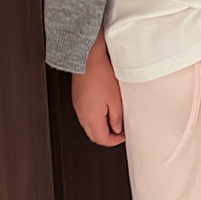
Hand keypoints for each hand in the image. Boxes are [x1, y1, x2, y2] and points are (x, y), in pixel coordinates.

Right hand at [71, 28, 124, 144]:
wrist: (87, 58)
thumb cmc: (100, 75)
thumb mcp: (116, 99)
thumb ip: (116, 118)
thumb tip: (117, 128)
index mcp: (91, 118)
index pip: (102, 139)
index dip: (114, 141)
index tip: (123, 135)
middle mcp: (82, 114)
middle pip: (93, 135)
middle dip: (107, 136)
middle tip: (119, 130)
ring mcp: (78, 106)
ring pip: (88, 125)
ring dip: (100, 126)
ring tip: (113, 118)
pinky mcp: (77, 98)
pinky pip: (85, 114)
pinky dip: (94, 117)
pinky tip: (103, 108)